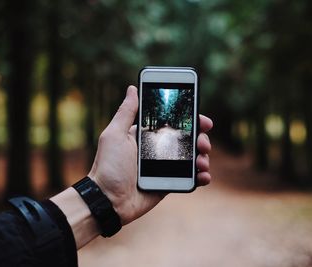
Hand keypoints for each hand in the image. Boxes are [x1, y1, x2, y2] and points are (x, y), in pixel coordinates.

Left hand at [88, 85, 212, 224]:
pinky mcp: (169, 183)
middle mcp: (158, 149)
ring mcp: (166, 167)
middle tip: (203, 144)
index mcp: (147, 136)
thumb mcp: (114, 135)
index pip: (174, 123)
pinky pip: (190, 178)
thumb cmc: (107, 166)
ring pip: (192, 158)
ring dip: (203, 157)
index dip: (191, 120)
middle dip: (201, 139)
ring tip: (202, 162)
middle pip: (188, 140)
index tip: (203, 120)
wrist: (107, 201)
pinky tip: (203, 176)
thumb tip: (133, 89)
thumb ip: (126, 112)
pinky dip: (201, 176)